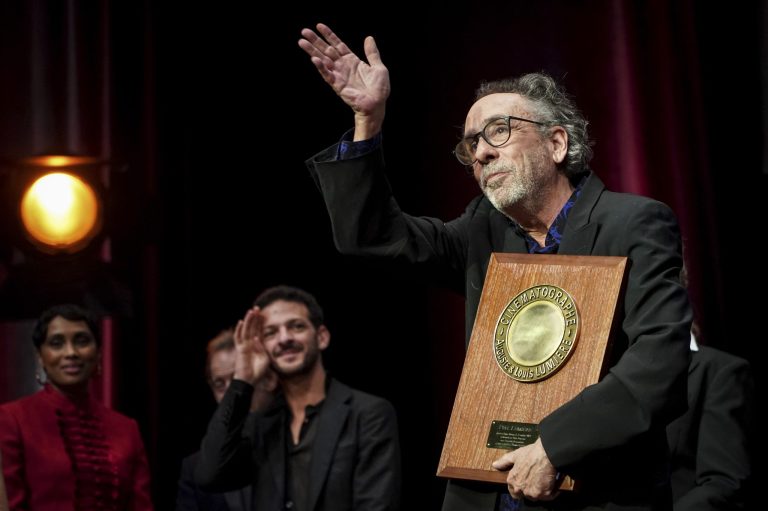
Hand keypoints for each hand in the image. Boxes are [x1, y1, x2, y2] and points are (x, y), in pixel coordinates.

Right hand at [233, 306, 271, 385]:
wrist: (249, 380)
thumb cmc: (258, 371)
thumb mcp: (265, 358)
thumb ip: (262, 348)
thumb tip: (257, 338)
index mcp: (257, 345)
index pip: (258, 331)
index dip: (260, 322)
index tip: (263, 314)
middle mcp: (250, 343)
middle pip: (252, 328)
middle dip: (254, 318)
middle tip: (257, 308)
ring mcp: (244, 346)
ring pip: (246, 330)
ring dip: (248, 321)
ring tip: (250, 311)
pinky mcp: (240, 349)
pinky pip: (238, 338)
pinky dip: (239, 330)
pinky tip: (241, 322)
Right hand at [298, 23, 389, 138]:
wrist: (377, 105)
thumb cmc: (379, 89)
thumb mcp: (378, 67)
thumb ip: (372, 53)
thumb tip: (369, 38)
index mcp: (352, 60)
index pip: (338, 44)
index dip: (329, 35)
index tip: (319, 26)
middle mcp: (343, 66)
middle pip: (327, 50)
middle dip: (316, 41)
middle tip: (304, 31)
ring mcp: (339, 75)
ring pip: (323, 60)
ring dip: (312, 51)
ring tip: (302, 42)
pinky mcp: (337, 85)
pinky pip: (327, 75)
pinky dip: (321, 67)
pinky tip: (314, 59)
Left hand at [492, 438, 559, 500]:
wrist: (546, 453)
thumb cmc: (531, 453)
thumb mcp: (515, 455)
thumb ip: (504, 462)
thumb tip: (495, 465)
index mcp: (512, 480)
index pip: (513, 492)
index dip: (520, 488)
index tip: (526, 483)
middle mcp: (520, 489)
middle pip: (525, 495)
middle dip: (530, 490)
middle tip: (536, 481)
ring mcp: (532, 492)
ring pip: (536, 497)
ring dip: (540, 491)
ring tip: (544, 480)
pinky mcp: (544, 494)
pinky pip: (549, 497)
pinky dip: (552, 491)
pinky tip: (553, 483)